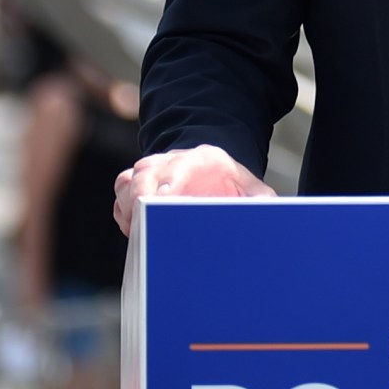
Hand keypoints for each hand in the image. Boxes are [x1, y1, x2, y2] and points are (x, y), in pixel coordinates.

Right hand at [114, 144, 271, 234]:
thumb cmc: (230, 184)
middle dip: (141, 196)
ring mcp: (151, 171)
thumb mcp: (251, 189)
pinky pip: (120, 193)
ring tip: (136, 230)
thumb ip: (260, 200)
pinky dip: (122, 211)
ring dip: (128, 206)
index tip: (164, 200)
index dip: (170, 183)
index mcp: (202, 159)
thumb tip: (268, 215)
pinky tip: (132, 229)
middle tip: (142, 220)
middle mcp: (171, 160)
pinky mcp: (136, 184)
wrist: (211, 173)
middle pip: (147, 172)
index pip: (180, 166)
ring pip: (128, 181)